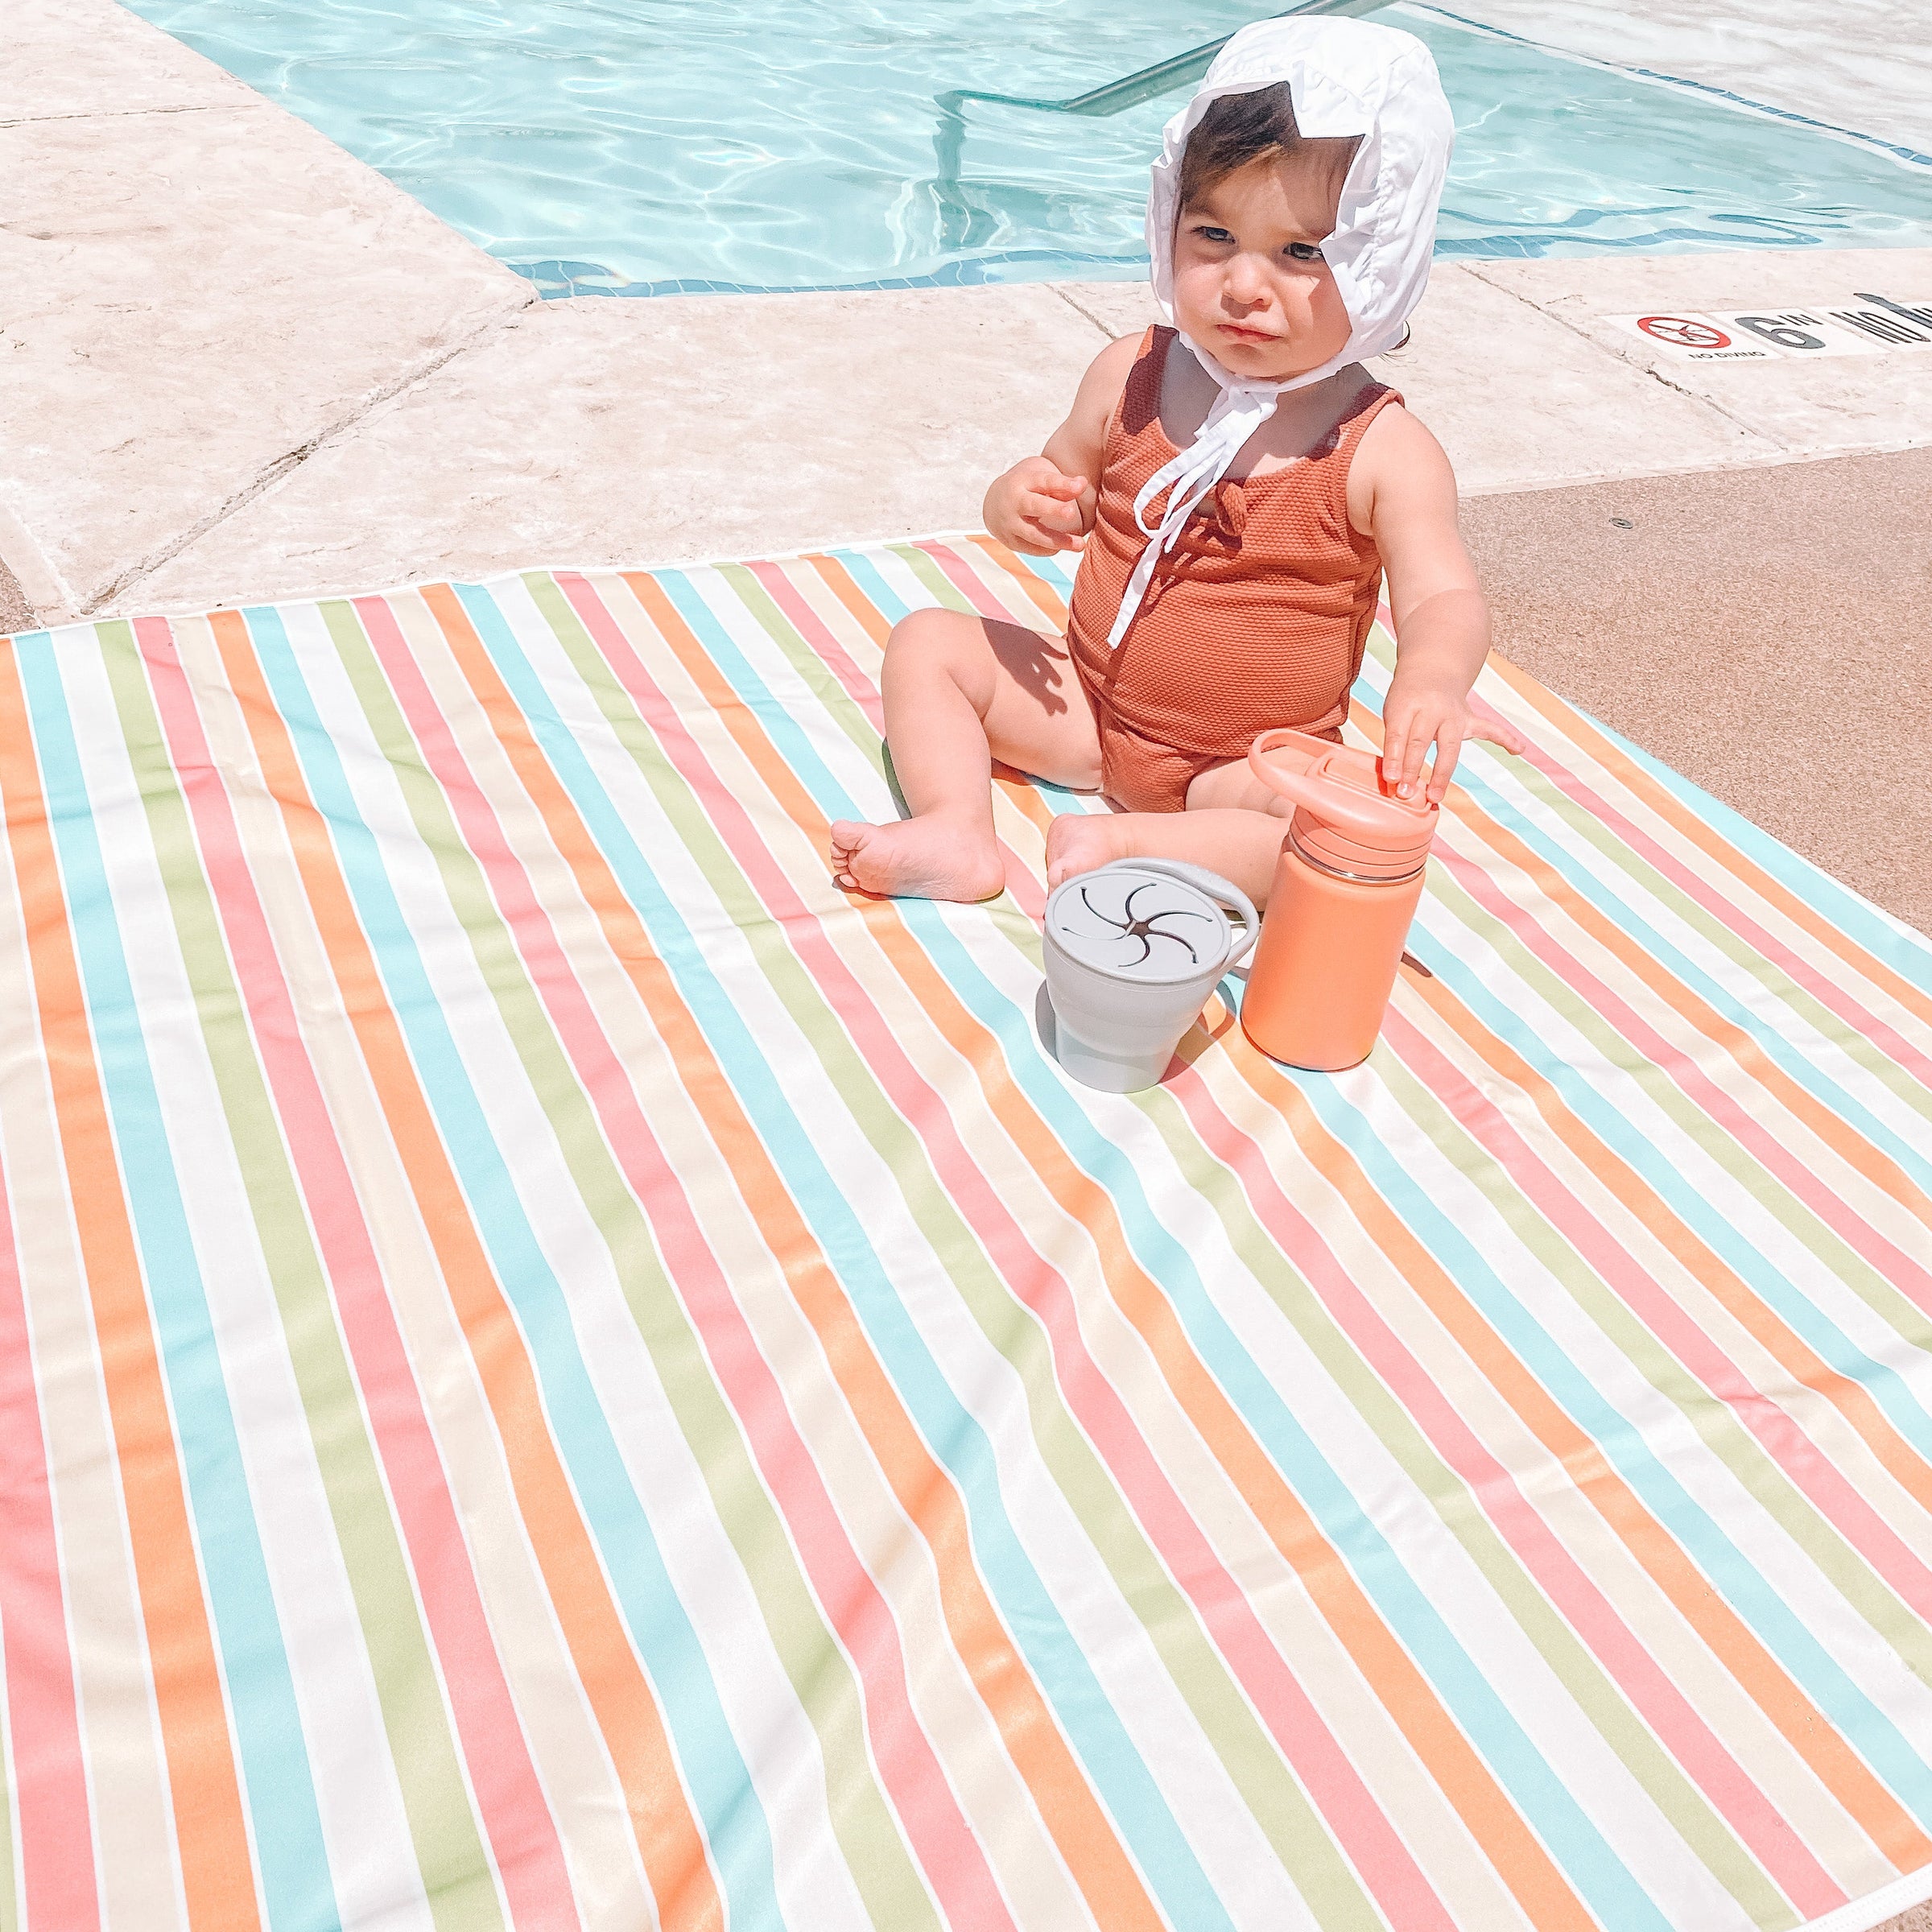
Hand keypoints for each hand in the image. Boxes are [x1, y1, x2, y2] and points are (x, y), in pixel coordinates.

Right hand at [986, 457, 1095, 555]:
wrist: (995, 503)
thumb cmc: (1026, 487)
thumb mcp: (1039, 478)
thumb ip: (1061, 484)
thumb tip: (1082, 484)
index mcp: (1023, 481)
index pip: (1044, 481)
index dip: (1062, 484)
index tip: (1080, 486)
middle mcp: (1014, 502)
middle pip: (1034, 505)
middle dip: (1053, 509)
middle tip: (1071, 513)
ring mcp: (1010, 523)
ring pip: (1034, 534)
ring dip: (1057, 540)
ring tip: (1080, 545)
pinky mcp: (1011, 541)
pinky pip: (1032, 548)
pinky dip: (1048, 549)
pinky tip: (1062, 547)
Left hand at [1380, 670, 1527, 804]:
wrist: (1432, 672)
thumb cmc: (1407, 701)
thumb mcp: (1393, 714)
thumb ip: (1394, 744)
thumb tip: (1393, 782)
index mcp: (1406, 706)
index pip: (1398, 735)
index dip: (1393, 759)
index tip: (1390, 781)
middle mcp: (1432, 710)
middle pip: (1421, 741)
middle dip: (1412, 768)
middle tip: (1405, 793)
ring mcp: (1454, 715)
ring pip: (1449, 746)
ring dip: (1441, 773)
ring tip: (1435, 795)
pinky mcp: (1470, 719)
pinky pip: (1490, 729)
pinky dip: (1506, 738)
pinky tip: (1519, 749)